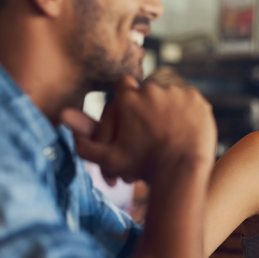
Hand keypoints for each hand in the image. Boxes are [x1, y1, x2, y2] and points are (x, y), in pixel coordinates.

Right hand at [62, 76, 216, 182]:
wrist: (181, 171)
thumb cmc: (143, 166)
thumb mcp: (109, 159)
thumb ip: (85, 142)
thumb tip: (62, 118)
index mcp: (128, 98)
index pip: (124, 86)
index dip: (128, 99)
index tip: (133, 113)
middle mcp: (151, 88)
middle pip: (148, 91)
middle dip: (149, 105)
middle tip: (153, 127)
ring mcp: (176, 92)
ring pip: (169, 95)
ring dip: (168, 108)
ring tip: (169, 130)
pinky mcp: (196, 99)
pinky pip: (189, 100)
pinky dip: (187, 112)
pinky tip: (185, 128)